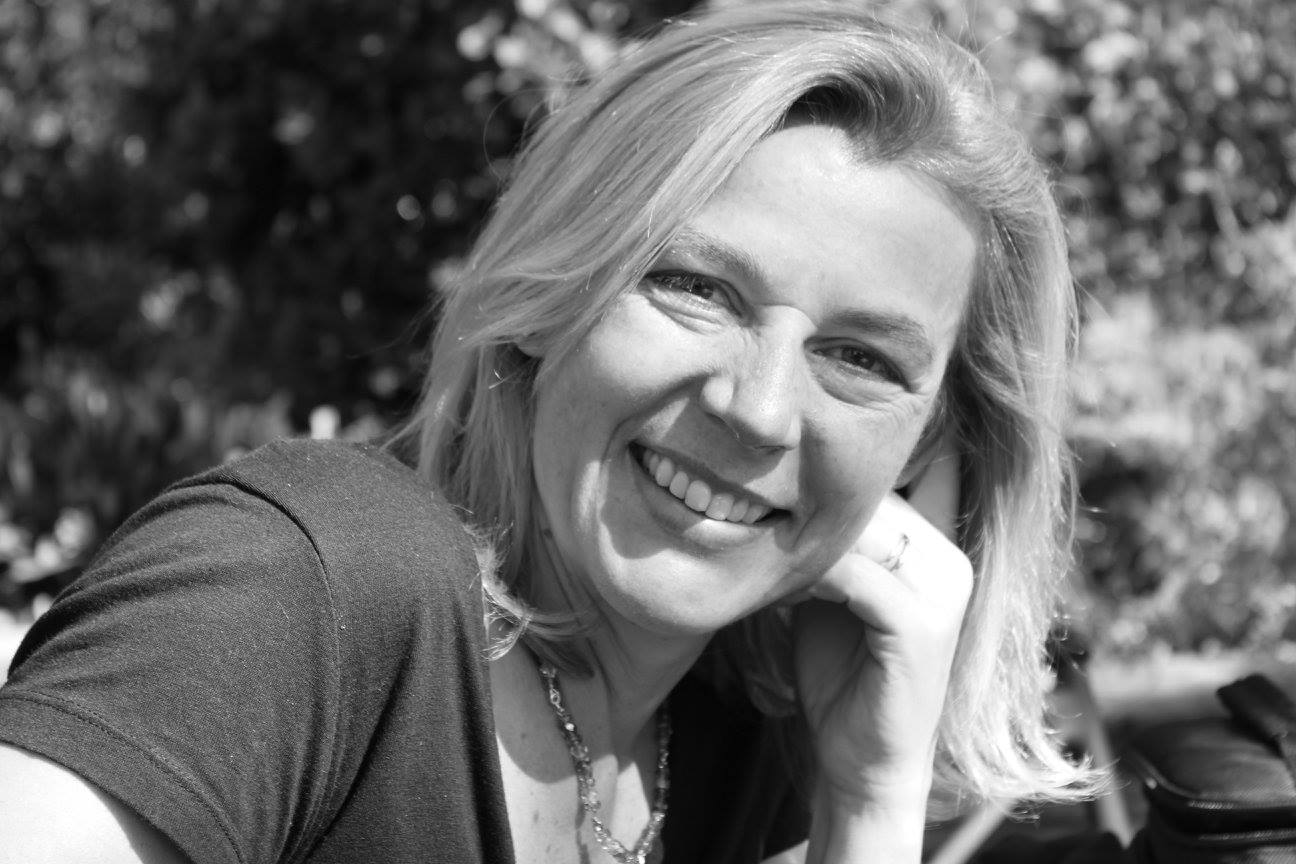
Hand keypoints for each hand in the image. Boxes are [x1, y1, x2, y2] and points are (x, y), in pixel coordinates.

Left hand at [793, 450, 972, 811]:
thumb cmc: (841, 671)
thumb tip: (779, 473)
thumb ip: (830, 536)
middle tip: (754, 500)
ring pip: (866, 528)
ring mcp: (943, 592)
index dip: (854, 452)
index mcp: (937, 542)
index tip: (795, 444)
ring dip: (807, 534)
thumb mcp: (834, 588)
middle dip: (812, 495)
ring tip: (761, 541)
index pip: (909, 465)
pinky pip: (857, 577)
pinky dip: (812, 575)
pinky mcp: (922, 628)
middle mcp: (950, 558)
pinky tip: (780, 584)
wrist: (861, 761)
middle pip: (875, 493)